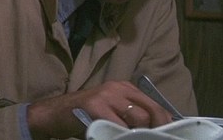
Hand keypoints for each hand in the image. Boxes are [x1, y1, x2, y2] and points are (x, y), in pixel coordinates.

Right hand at [26, 80, 172, 138]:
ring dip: (138, 134)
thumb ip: (130, 114)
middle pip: (151, 111)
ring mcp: (106, 96)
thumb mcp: (110, 109)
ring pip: (138, 119)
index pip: (155, 105)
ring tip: (128, 137)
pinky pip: (119, 127)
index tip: (168, 135)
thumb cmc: (84, 115)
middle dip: (157, 129)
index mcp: (125, 87)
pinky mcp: (95, 106)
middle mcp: (118, 88)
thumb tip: (157, 128)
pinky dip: (121, 136)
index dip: (165, 122)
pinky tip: (114, 137)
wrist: (54, 113)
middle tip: (154, 139)